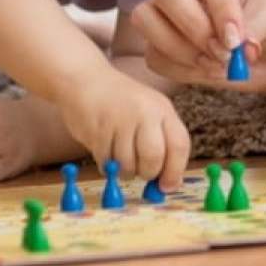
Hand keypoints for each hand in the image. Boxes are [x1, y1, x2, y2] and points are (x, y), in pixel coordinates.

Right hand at [56, 69, 189, 190]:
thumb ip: (163, 143)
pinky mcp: (98, 130)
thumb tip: (170, 184)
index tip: (167, 186)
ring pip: (129, 165)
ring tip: (119, 155)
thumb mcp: (150, 112)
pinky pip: (107, 163)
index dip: (175, 171)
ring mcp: (120, 119)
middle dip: (147, 173)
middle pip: (154, 158)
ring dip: (125, 171)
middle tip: (140, 170)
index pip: (180, 144)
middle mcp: (144, 111)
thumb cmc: (121, 102)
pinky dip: (107, 165)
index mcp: (162, 108)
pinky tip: (104, 148)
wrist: (85, 80)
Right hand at [131, 0, 265, 91]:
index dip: (221, 11)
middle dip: (196, 31)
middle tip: (226, 56)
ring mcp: (167, 8)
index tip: (237, 42)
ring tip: (218, 65)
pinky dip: (178, 70)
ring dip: (181, 52)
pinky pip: (153, 55)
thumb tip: (237, 50)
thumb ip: (257, 26)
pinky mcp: (161, 39)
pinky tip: (207, 70)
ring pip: (147, 21)